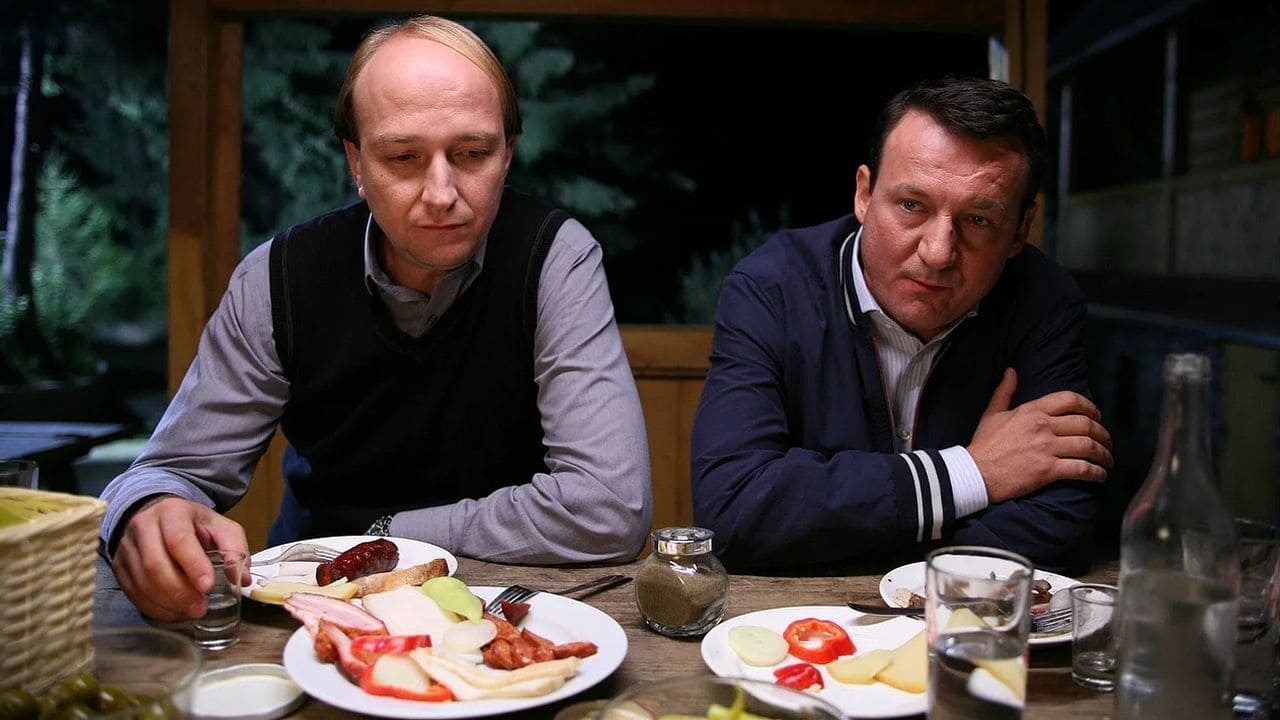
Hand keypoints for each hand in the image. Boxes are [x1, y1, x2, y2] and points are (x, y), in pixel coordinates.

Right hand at [111, 496, 248, 621]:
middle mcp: (143, 527)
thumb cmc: (192, 523)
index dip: (193, 565)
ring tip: (190, 612)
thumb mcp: (219, 526)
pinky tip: (173, 613)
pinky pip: (133, 593)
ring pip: (141, 581)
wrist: (156, 514)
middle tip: (200, 608)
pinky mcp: (119, 566)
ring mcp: (127, 548)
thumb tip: (242, 578)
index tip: (208, 587)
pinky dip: (154, 608)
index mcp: (171, 512)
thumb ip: (235, 547)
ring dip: (167, 603)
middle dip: (179, 592)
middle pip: (154, 564)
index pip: (178, 540)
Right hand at [967, 368, 1112, 503]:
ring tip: (1107, 460)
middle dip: (1102, 433)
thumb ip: (1004, 392)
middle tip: (1106, 441)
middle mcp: (1043, 426)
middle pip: (1086, 424)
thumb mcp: (992, 414)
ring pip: (1088, 446)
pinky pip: (1082, 468)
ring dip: (1104, 454)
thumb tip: (1011, 372)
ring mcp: (1047, 448)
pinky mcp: (1048, 470)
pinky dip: (1096, 472)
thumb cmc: (983, 445)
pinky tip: (1100, 475)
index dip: (1090, 407)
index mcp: (1032, 411)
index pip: (1070, 400)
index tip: (1096, 416)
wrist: (975, 473)